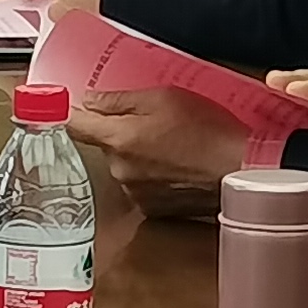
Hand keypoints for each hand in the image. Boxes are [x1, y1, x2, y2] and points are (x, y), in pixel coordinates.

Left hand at [60, 85, 242, 203]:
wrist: (241, 170)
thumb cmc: (207, 130)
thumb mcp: (164, 98)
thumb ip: (118, 101)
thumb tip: (89, 101)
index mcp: (118, 139)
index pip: (75, 126)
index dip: (70, 114)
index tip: (67, 108)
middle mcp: (120, 170)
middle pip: (105, 146)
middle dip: (121, 134)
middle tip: (155, 122)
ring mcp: (136, 192)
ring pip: (125, 166)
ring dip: (140, 156)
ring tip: (174, 146)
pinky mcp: (153, 210)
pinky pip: (142, 185)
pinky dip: (154, 176)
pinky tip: (178, 166)